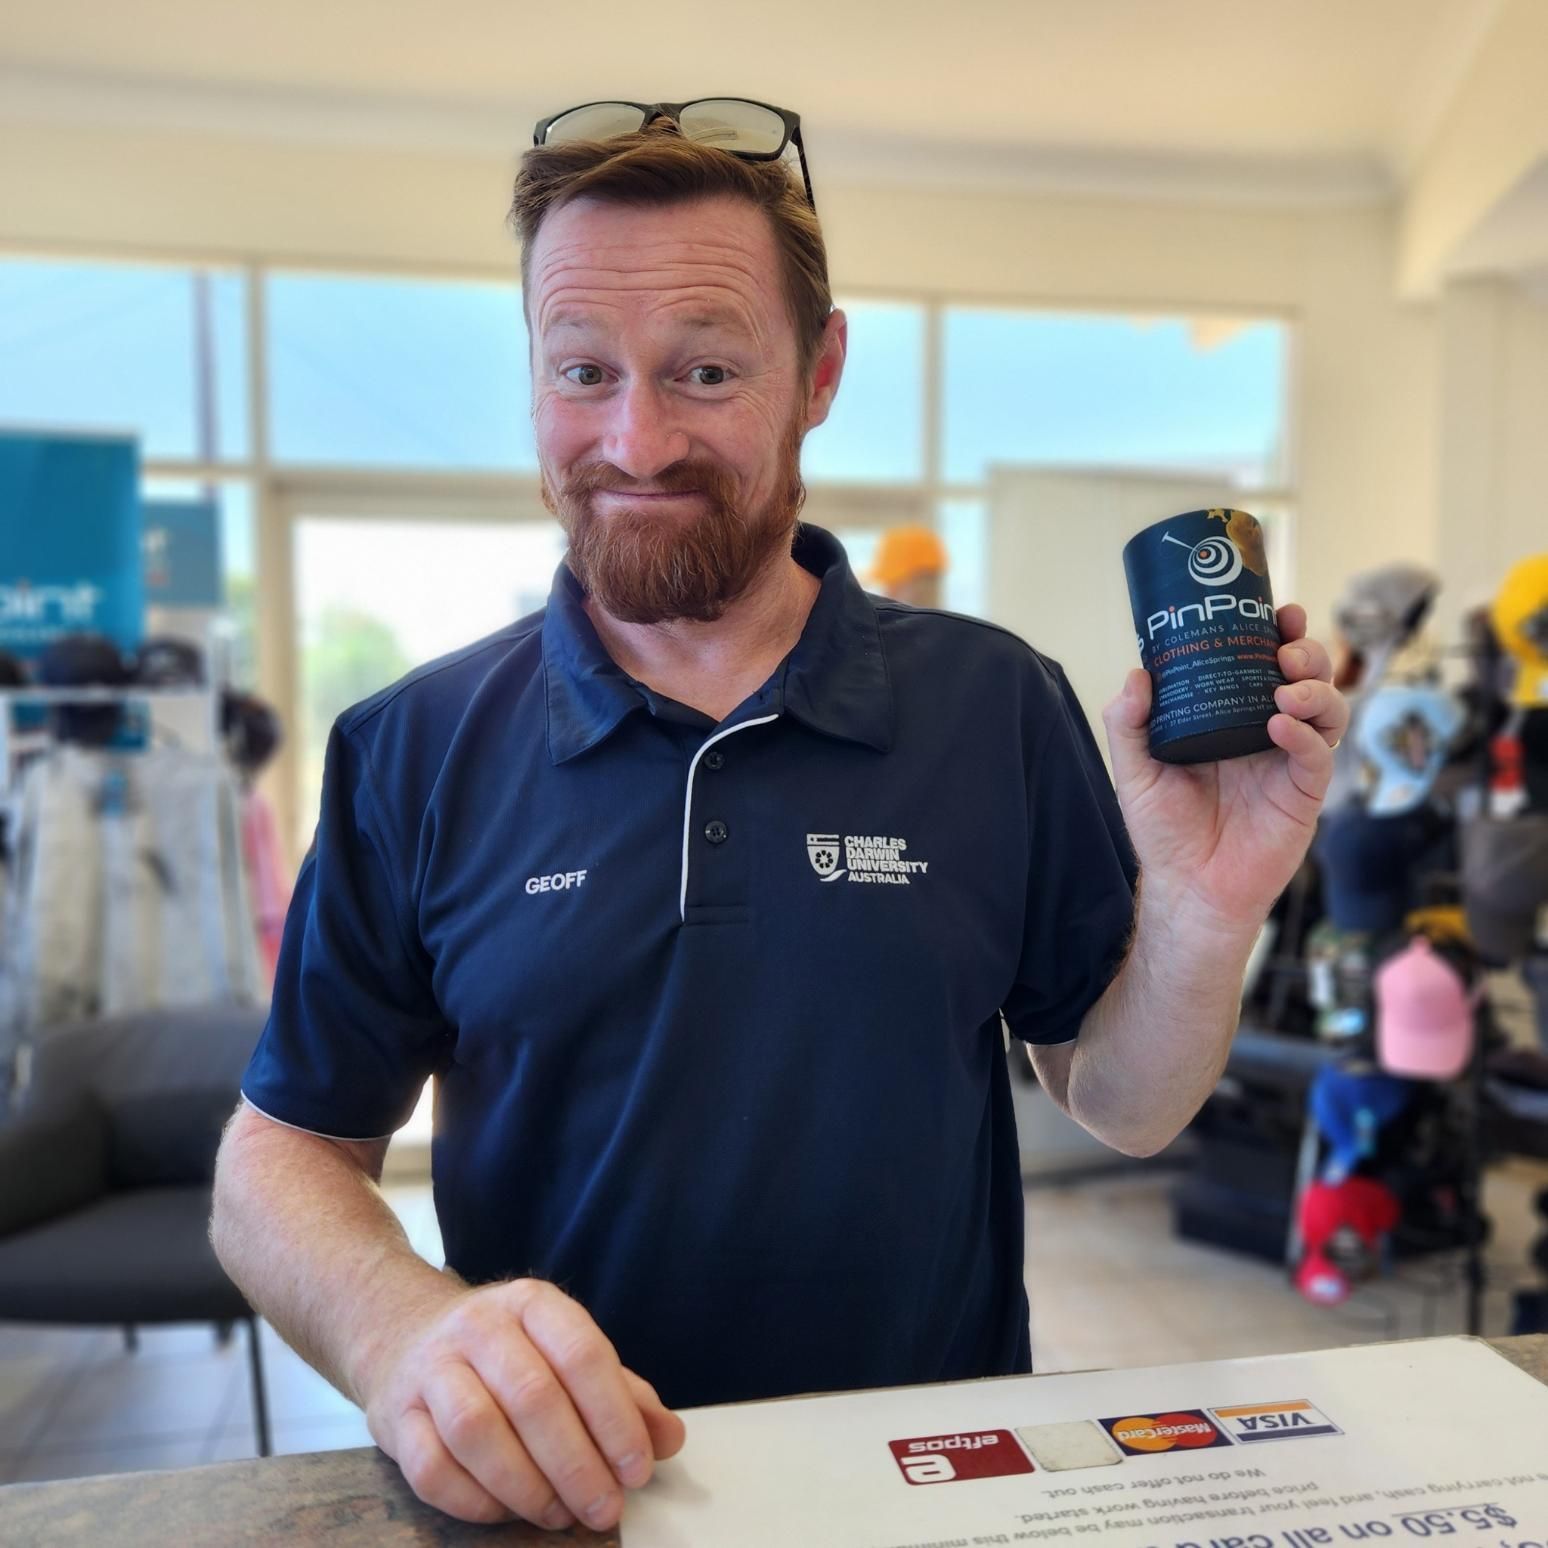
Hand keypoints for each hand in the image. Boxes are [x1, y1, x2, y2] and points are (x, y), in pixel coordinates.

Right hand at [363, 1278, 685, 1530]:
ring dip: (525, 1485)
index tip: (637, 1470)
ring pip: (476, 1430)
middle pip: (532, 1397)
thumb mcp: (567, 1353)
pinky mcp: (394, 1415)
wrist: (405, 1336)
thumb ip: (622, 1394)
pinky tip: (506, 1513)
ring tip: (559, 1515)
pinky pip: (431, 1467)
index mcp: (533, 1305)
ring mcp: (431, 1368)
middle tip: (604, 1509)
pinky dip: (473, 1501)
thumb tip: (669, 1438)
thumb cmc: (508, 1354)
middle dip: (576, 1464)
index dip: (615, 1418)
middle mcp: (480, 1326)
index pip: (582, 1354)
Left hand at [1101, 604, 1348, 933]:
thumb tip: (1137, 674)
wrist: (1186, 888)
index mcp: (1231, 718)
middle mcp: (1267, 733)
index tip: (1277, 611)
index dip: (1277, 635)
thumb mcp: (1134, 772)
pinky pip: (1318, 756)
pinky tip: (1279, 727)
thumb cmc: (1164, 831)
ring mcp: (1290, 762)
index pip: (1263, 664)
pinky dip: (1304, 736)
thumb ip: (1129, 724)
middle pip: (1307, 677)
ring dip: (1316, 689)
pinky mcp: (1303, 795)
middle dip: (1306, 653)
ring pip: (1327, 710)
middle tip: (1286, 649)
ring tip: (1285, 690)